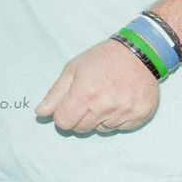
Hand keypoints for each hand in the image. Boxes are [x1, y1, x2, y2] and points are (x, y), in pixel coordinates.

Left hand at [35, 39, 158, 132]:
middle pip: (82, 129)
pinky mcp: (140, 114)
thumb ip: (56, 94)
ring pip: (103, 129)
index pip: (63, 123)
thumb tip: (41, 113)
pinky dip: (119, 118)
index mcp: (84, 94)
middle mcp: (105, 106)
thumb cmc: (103, 59)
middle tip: (91, 99)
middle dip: (82, 117)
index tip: (72, 105)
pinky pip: (122, 128)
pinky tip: (122, 101)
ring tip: (109, 98)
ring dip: (102, 118)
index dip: (64, 114)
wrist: (140, 53)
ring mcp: (125, 112)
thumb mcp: (73, 69)